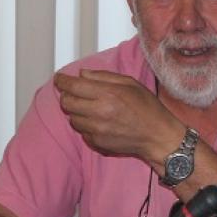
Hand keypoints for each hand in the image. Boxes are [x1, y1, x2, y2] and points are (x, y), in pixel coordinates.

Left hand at [54, 69, 182, 162]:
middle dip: (67, 96)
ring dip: (77, 112)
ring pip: (72, 118)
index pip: (73, 86)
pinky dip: (86, 125)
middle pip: (66, 102)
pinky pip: (82, 131)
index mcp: (107, 94)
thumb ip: (103, 76)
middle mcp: (99, 112)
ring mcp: (96, 129)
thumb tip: (82, 74)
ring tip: (91, 109)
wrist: (157, 136)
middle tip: (75, 93)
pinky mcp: (97, 142)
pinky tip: (99, 122)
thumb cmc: (147, 108)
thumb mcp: (130, 83)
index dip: (62, 81)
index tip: (59, 78)